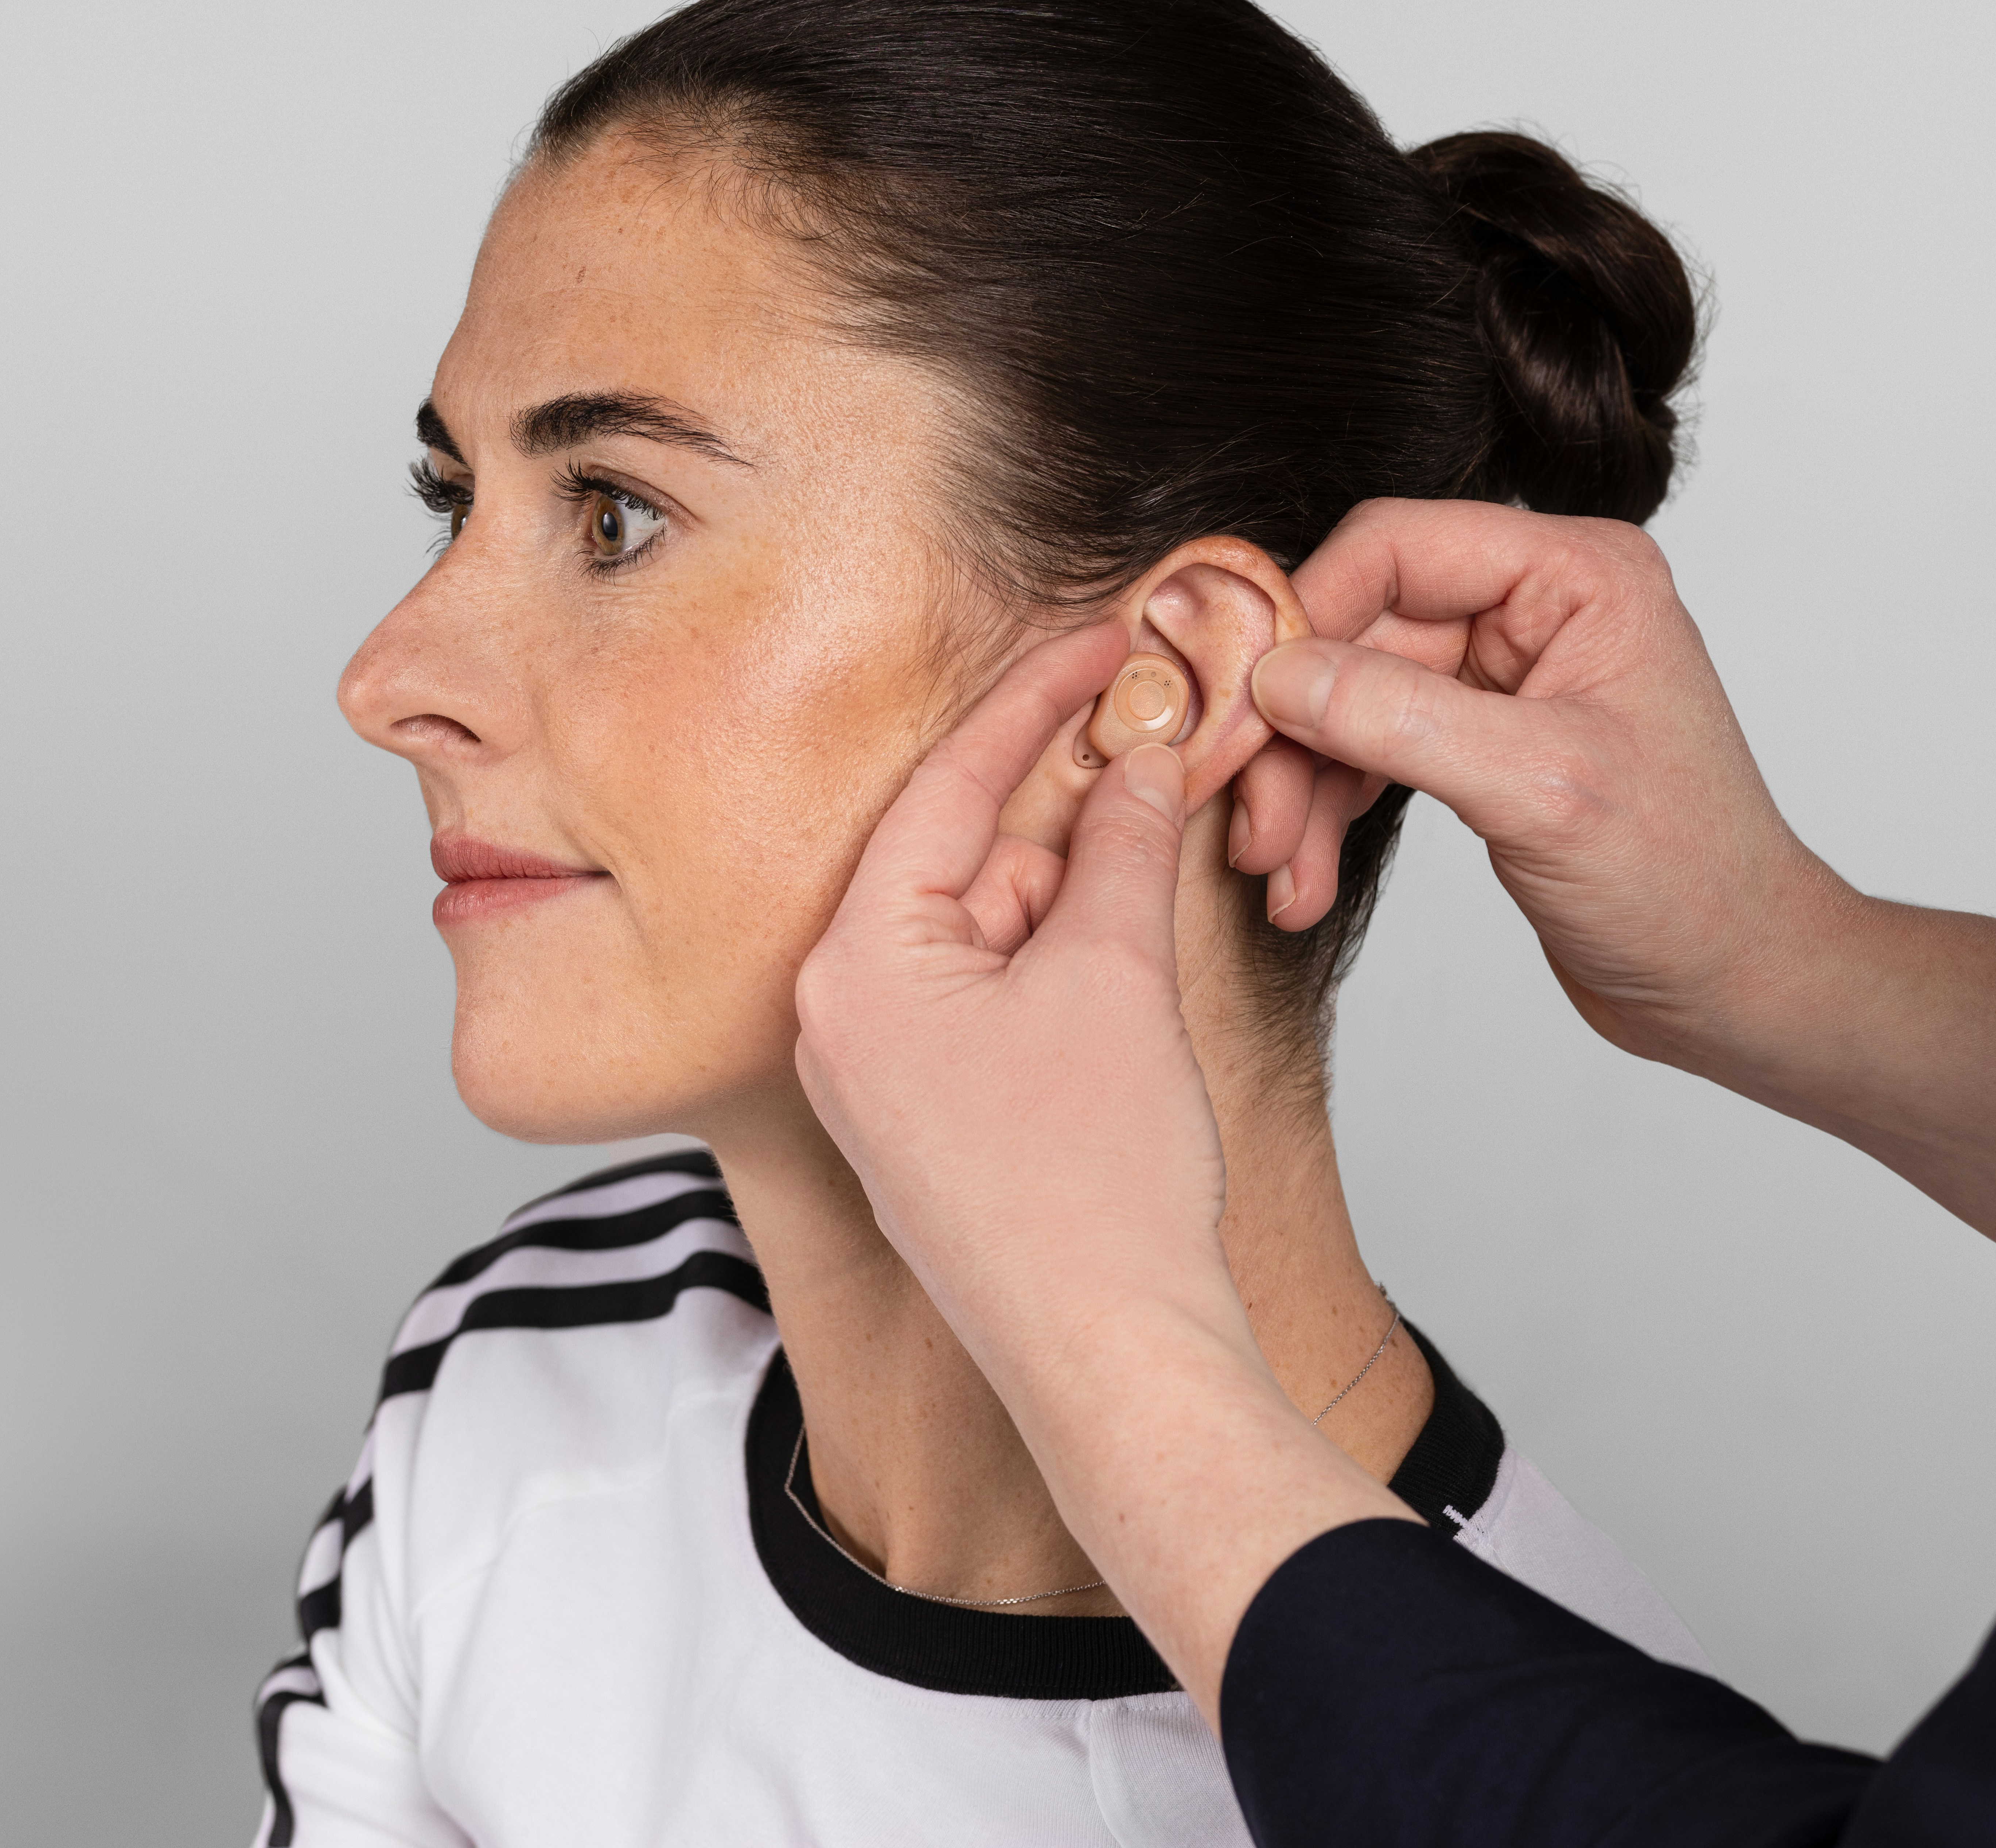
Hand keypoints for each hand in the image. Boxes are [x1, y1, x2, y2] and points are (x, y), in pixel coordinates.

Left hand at [794, 622, 1403, 1713]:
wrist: (1111, 1358)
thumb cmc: (1096, 1187)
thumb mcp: (1114, 976)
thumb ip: (1120, 844)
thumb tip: (1139, 754)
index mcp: (854, 969)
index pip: (945, 790)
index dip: (1035, 702)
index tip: (1102, 637)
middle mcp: (840, 1016)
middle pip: (955, 856)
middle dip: (1059, 795)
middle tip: (1149, 723)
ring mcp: (878, 1075)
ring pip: (978, 926)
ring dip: (1067, 879)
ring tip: (1155, 830)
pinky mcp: (926, 1117)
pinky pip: (981, 994)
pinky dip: (1052, 952)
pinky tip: (1121, 933)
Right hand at [1229, 496, 1995, 1292]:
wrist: (1731, 981)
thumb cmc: (1687, 882)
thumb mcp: (1540, 793)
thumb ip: (1403, 719)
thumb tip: (1278, 675)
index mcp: (1576, 576)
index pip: (1394, 547)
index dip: (1305, 617)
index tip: (1246, 708)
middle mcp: (1535, 606)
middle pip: (1355, 630)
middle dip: (1292, 732)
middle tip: (1254, 827)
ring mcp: (1502, 675)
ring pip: (1345, 697)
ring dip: (1300, 787)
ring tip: (1280, 874)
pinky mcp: (1475, 740)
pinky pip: (1365, 748)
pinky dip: (1327, 811)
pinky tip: (1304, 880)